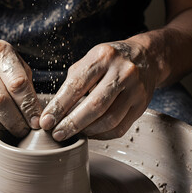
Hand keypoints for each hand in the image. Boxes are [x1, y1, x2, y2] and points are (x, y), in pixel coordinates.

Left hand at [40, 41, 159, 139]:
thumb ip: (72, 83)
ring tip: (73, 134)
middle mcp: (122, 72)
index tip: (46, 122)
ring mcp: (135, 89)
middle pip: (95, 106)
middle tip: (56, 134)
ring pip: (109, 120)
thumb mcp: (89, 61)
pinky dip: (101, 135)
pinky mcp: (142, 105)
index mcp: (102, 57)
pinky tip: (90, 133)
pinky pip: (119, 128)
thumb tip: (55, 111)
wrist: (146, 58)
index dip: (59, 107)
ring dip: (87, 132)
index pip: (76, 86)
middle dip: (72, 124)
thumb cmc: (109, 61)